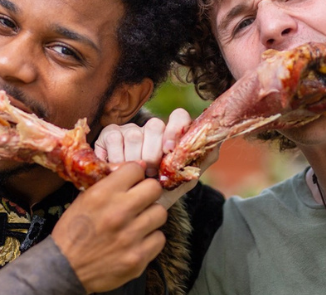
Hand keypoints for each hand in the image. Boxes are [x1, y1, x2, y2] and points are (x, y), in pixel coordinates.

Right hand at [52, 163, 165, 292]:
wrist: (65, 269)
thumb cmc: (72, 233)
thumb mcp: (83, 200)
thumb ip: (108, 184)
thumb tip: (138, 168)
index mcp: (102, 195)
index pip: (136, 169)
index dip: (135, 175)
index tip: (133, 182)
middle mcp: (119, 212)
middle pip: (154, 189)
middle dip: (148, 193)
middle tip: (140, 201)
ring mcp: (131, 236)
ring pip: (160, 213)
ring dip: (150, 217)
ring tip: (138, 223)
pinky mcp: (139, 257)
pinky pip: (159, 238)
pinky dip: (150, 239)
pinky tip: (137, 241)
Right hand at [94, 109, 215, 206]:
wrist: (129, 210)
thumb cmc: (156, 194)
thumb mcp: (181, 181)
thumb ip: (200, 162)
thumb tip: (217, 144)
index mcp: (171, 136)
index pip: (178, 116)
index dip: (174, 130)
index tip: (169, 151)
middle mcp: (151, 130)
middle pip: (154, 125)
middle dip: (152, 153)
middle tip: (150, 173)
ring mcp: (130, 130)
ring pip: (134, 134)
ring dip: (134, 160)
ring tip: (134, 176)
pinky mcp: (109, 135)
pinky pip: (114, 137)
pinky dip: (116, 157)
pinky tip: (117, 170)